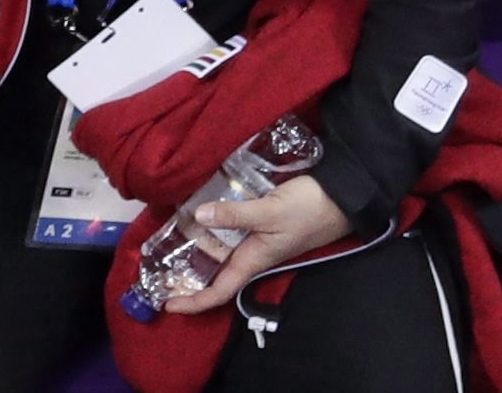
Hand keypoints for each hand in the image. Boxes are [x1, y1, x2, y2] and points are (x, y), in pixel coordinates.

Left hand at [159, 175, 351, 314]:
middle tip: (158, 271)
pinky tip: (195, 215)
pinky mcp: (260, 222)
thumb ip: (235, 214)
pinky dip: (211, 228)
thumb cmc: (308, 209)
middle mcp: (253, 253)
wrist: (343, 196)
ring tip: (168, 242)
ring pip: (221, 250)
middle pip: (216, 273)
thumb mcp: (269, 212)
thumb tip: (198, 216)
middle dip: (189, 277)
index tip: (168, 304)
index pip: (220, 289)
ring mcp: (257, 238)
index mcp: (254, 259)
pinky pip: (229, 231)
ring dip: (197, 249)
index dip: (194, 300)